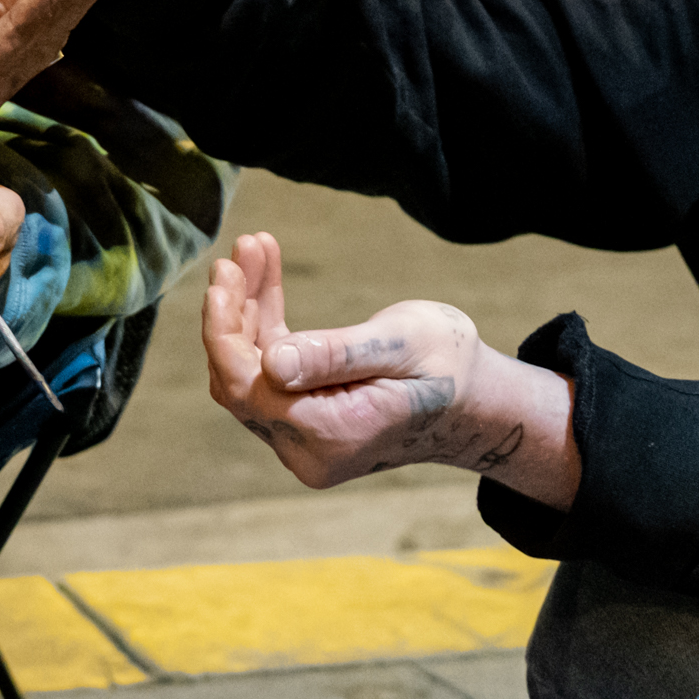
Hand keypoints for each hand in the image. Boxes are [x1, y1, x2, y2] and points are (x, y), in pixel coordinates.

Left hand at [203, 233, 573, 498]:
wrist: (474, 399)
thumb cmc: (448, 365)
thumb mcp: (401, 345)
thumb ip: (336, 356)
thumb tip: (272, 363)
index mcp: (330, 434)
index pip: (248, 387)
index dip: (224, 331)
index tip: (223, 275)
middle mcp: (308, 449)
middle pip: (241, 379)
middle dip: (233, 313)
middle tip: (237, 253)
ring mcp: (305, 441)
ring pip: (252, 372)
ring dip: (247, 312)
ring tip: (254, 249)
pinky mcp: (306, 421)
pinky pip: (270, 372)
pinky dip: (265, 324)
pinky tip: (265, 275)